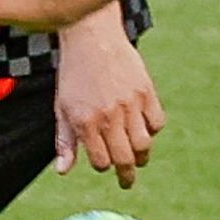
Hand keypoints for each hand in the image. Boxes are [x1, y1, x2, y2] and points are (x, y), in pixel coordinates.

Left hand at [48, 16, 162, 187]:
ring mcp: (130, 104)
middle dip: (126, 175)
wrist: (92, 38)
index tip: (103, 165)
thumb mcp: (62, 107)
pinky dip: (152, 130)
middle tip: (127, 181)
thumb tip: (63, 172)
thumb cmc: (74, 75)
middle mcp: (108, 116)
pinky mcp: (146, 92)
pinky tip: (144, 130)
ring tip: (139, 158)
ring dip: (142, 156)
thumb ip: (64, 141)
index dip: (102, 166)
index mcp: (85, 122)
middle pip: (125, 158)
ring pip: (144, 144)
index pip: (101, 161)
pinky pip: (157, 122)